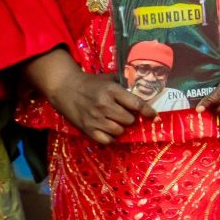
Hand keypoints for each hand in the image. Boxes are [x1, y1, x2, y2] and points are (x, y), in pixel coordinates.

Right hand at [27, 50, 152, 143]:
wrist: (65, 88)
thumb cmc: (91, 83)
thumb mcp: (109, 78)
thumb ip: (125, 83)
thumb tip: (145, 86)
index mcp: (112, 91)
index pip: (136, 104)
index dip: (148, 111)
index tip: (154, 116)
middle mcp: (104, 106)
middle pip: (129, 120)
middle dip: (131, 118)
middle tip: (126, 114)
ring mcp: (95, 119)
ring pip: (119, 131)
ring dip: (121, 128)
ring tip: (116, 121)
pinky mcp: (87, 129)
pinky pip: (106, 140)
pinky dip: (111, 138)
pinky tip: (110, 131)